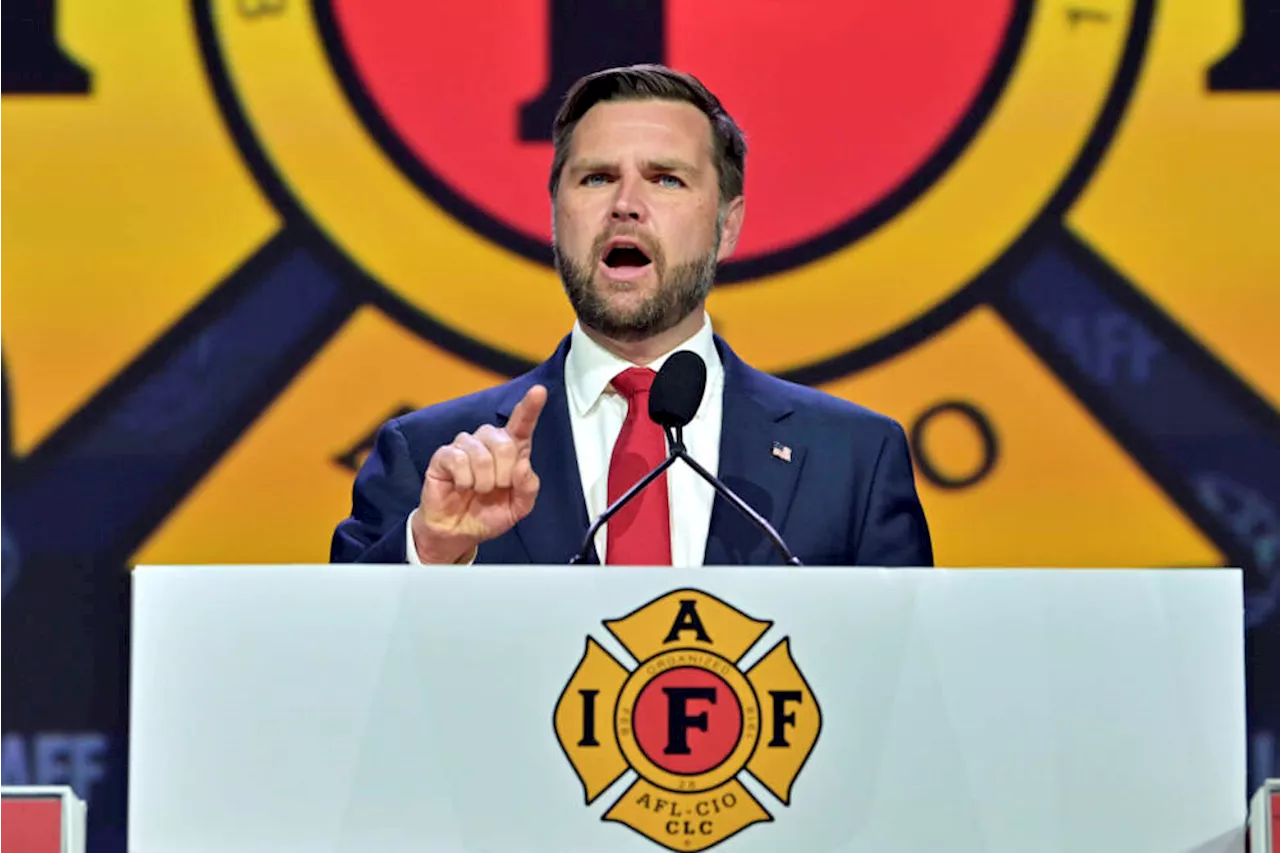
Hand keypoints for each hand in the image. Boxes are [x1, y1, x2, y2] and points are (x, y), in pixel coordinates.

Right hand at [411, 385, 547, 563]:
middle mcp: (488, 442)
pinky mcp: (444, 456)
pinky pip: (458, 459)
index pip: (522, 424)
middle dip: (504, 474)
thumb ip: (528, 488)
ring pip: (481, 453)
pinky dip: (464, 479)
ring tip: (478, 490)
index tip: (539, 391)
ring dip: (483, 481)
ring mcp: (465, 447)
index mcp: (512, 451)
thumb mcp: (518, 508)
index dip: (530, 407)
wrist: (458, 532)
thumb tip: (523, 465)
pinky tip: (461, 486)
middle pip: (504, 443)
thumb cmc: (488, 514)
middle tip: (497, 488)